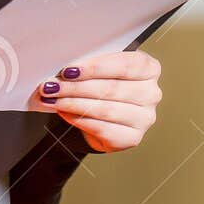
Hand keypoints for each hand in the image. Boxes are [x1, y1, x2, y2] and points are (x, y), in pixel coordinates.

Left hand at [36, 51, 161, 152]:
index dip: (94, 68)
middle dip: (76, 87)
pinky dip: (78, 119)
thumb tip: (65, 70)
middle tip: (51, 86)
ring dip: (72, 103)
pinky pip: (102, 128)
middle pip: (111, 88)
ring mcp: (145, 118)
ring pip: (104, 109)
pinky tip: (63, 112)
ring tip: (52, 99)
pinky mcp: (132, 137)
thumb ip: (91, 65)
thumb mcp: (102, 69)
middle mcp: (151, 93)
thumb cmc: (105, 85)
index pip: (124, 65)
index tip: (69, 70)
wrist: (108, 116)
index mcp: (149, 69)